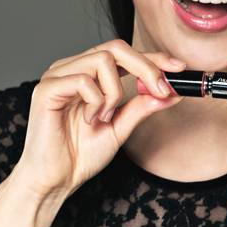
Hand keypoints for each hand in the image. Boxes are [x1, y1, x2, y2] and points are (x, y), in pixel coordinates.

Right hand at [13, 39, 184, 200]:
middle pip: (115, 47)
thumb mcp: (119, 128)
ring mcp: (57, 75)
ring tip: (105, 117)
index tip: (178, 68)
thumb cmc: (79, 156)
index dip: (152, 57)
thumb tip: (171, 92)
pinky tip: (89, 119)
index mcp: (87, 74)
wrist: (55, 180)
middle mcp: (71, 68)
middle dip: (145, 66)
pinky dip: (96, 102)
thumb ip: (141, 107)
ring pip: (102, 59)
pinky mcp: (47, 88)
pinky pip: (83, 80)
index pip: (123, 54)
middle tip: (160, 90)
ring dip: (115, 92)